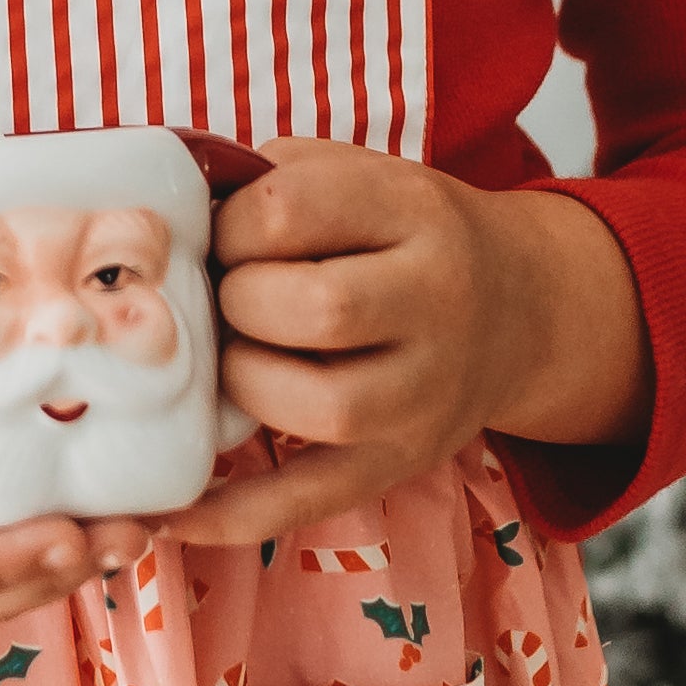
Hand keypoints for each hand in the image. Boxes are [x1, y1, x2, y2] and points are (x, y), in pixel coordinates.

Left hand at [197, 148, 644, 556]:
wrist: (523, 309)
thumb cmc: (403, 235)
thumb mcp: (354, 173)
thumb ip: (263, 180)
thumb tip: (161, 224)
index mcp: (414, 211)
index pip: (292, 210)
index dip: (229, 227)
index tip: (225, 240)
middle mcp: (435, 303)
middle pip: (319, 310)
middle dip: (240, 304)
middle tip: (232, 301)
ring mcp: (424, 394)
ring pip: (323, 407)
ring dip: (247, 383)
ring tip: (240, 358)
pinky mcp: (402, 462)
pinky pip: (312, 499)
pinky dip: (236, 513)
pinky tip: (176, 511)